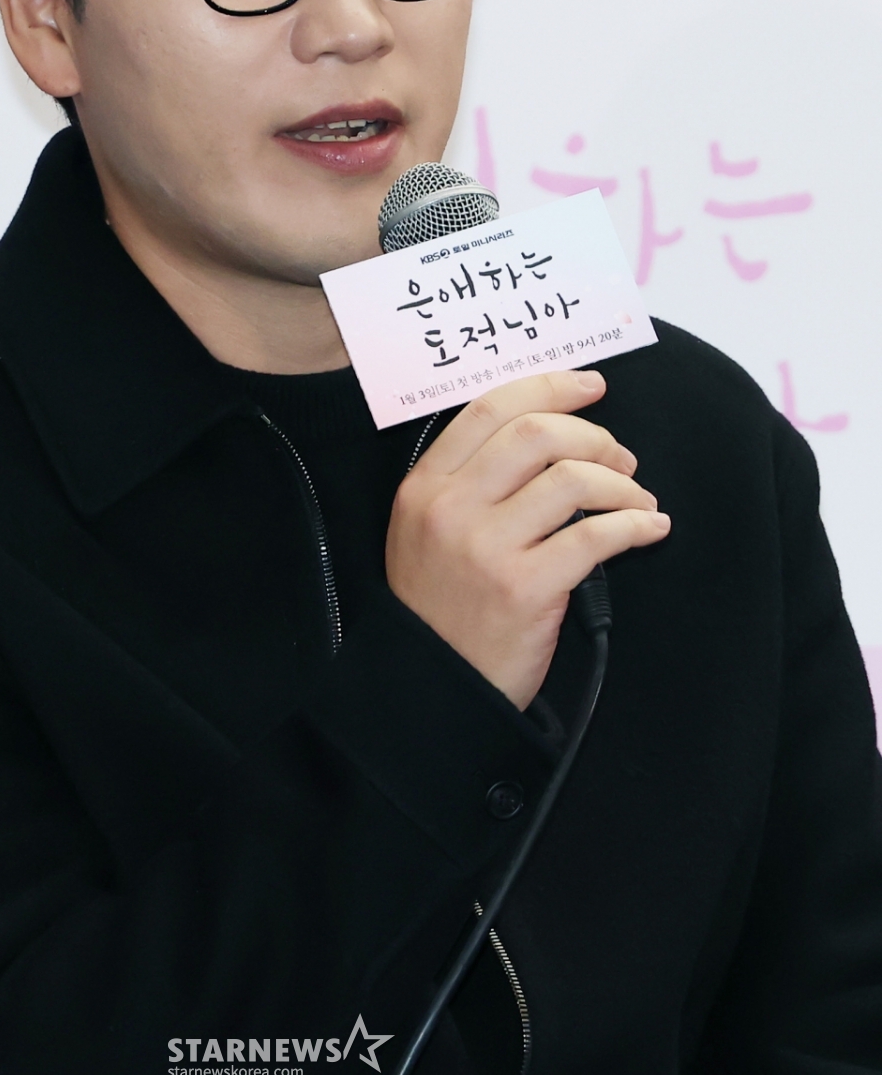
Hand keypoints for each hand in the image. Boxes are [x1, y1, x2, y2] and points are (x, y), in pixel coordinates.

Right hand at [385, 371, 669, 709]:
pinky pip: (595, 536)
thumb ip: (469, 481)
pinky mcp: (524, 589)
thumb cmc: (441, 607)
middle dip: (593, 435)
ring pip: (571, 480)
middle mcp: (450, 508)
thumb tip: (547, 432)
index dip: (549, 387)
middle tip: (619, 457)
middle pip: (536, 434)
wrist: (433, 689)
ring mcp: (485, 548)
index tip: (589, 386)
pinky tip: (650, 529)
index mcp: (425, 486)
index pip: (491, 408)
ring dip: (622, 484)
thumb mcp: (426, 532)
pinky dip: (636, 525)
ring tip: (637, 500)